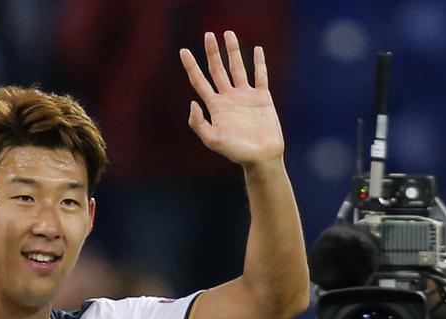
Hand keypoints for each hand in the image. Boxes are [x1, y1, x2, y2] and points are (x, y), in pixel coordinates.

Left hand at [179, 31, 283, 167]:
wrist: (262, 158)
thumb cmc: (236, 152)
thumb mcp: (212, 140)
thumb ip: (199, 123)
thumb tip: (192, 102)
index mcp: (215, 106)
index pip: (200, 81)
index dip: (191, 66)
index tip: (183, 51)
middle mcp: (228, 98)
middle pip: (217, 69)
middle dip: (212, 52)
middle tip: (208, 35)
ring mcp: (245, 96)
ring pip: (237, 68)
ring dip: (233, 51)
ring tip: (228, 34)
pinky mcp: (262, 98)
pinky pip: (260, 76)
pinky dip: (259, 63)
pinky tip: (257, 49)